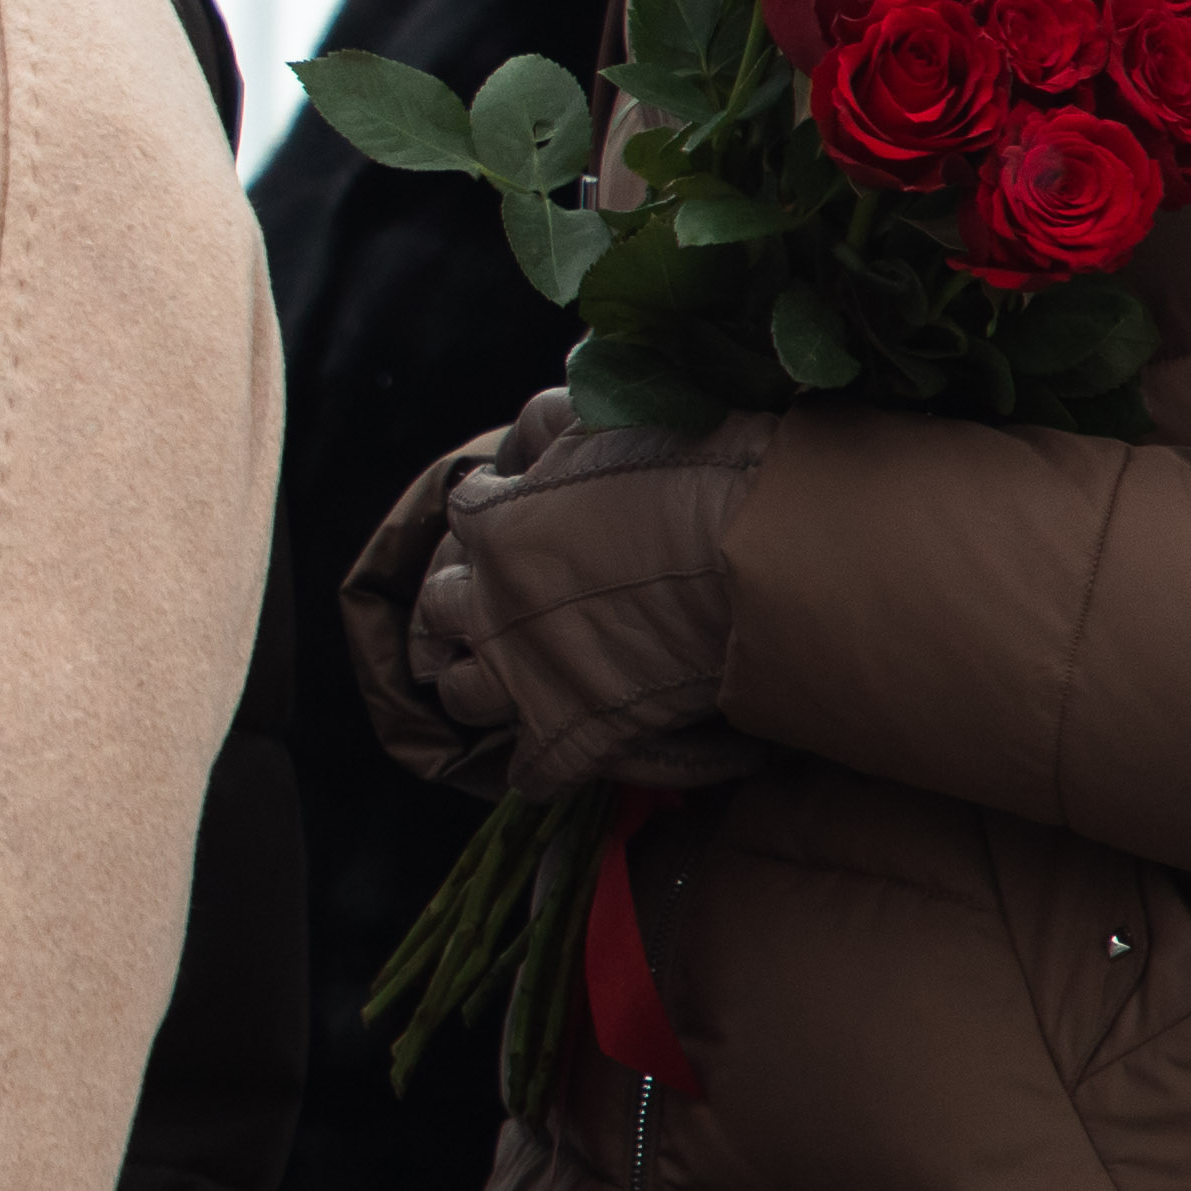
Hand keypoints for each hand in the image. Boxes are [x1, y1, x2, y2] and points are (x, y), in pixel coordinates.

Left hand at [407, 386, 780, 801]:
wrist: (751, 548)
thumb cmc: (688, 467)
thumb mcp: (602, 416)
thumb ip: (550, 421)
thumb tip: (522, 444)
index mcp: (494, 522)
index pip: (462, 514)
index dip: (486, 513)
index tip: (507, 514)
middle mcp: (491, 602)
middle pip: (439, 613)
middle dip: (459, 609)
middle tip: (488, 609)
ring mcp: (525, 673)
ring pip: (464, 694)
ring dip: (478, 685)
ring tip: (501, 679)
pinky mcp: (572, 734)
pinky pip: (532, 773)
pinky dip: (538, 770)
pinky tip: (550, 763)